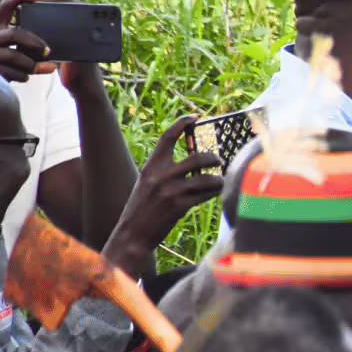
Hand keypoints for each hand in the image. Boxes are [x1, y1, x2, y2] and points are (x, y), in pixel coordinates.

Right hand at [0, 0, 52, 82]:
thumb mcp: (10, 51)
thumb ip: (26, 49)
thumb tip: (51, 60)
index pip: (5, 6)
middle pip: (16, 34)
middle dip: (36, 44)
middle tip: (49, 52)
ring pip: (14, 55)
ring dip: (32, 65)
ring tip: (42, 69)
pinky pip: (10, 71)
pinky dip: (23, 76)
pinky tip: (25, 77)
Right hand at [100, 117, 225, 276]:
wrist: (132, 234)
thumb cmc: (142, 209)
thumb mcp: (147, 184)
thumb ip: (164, 172)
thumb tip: (193, 164)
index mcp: (151, 166)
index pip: (167, 137)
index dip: (182, 124)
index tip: (195, 117)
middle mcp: (160, 175)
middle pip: (196, 157)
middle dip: (212, 157)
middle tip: (218, 160)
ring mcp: (170, 191)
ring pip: (206, 178)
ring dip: (217, 179)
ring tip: (220, 181)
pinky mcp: (179, 206)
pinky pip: (205, 195)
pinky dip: (213, 192)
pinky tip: (215, 192)